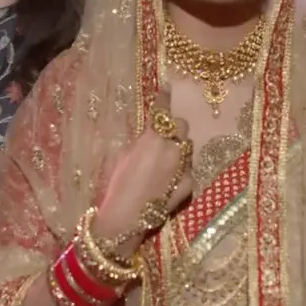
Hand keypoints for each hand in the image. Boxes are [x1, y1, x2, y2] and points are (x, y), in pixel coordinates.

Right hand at [94, 91, 195, 250]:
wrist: (126, 219)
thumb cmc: (116, 185)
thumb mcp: (122, 156)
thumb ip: (140, 142)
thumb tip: (147, 137)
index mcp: (153, 137)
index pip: (162, 110)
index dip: (164, 97)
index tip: (167, 87)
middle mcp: (173, 148)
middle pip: (181, 126)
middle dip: (173, 128)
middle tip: (162, 137)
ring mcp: (185, 167)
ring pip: (187, 148)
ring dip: (178, 148)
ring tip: (163, 162)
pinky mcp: (190, 184)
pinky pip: (187, 169)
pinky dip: (180, 170)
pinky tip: (167, 181)